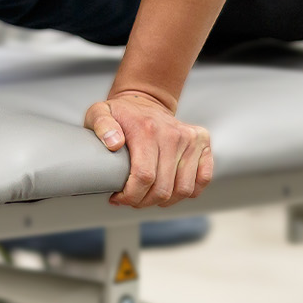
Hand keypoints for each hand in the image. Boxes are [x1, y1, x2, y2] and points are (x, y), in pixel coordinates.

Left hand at [85, 89, 212, 207]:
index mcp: (147, 129)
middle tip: (131, 199)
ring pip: (184, 189)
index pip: (144, 177)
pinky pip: (203, 179)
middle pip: (164, 188)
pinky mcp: (203, 143)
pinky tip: (170, 190)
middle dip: (144, 201)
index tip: (118, 198)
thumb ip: (101, 126)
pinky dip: (188, 192)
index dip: (131, 196)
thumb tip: (114, 143)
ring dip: (165, 201)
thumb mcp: (99, 113)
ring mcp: (191, 138)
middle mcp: (173, 134)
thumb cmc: (120, 113)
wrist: (144, 100)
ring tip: (148, 196)